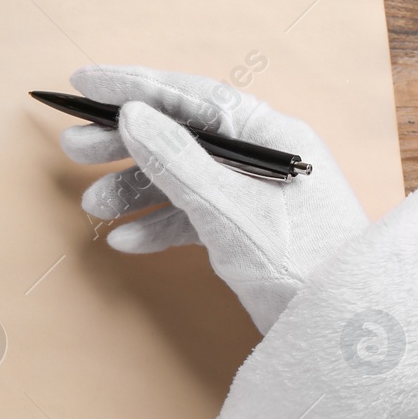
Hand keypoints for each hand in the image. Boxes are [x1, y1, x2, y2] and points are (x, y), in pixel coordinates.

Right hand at [60, 66, 367, 332]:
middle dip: (124, 142)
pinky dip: (160, 226)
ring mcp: (258, 197)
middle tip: (72, 148)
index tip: (83, 82)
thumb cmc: (302, 268)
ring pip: (183, 178)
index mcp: (271, 136)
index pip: (193, 96)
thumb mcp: (228, 211)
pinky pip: (196, 217)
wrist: (346, 336)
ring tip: (92, 206)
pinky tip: (127, 241)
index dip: (134, 85)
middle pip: (182, 135)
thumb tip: (133, 115)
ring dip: (135, 190)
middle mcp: (266, 158)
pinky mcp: (251, 235)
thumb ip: (177, 161)